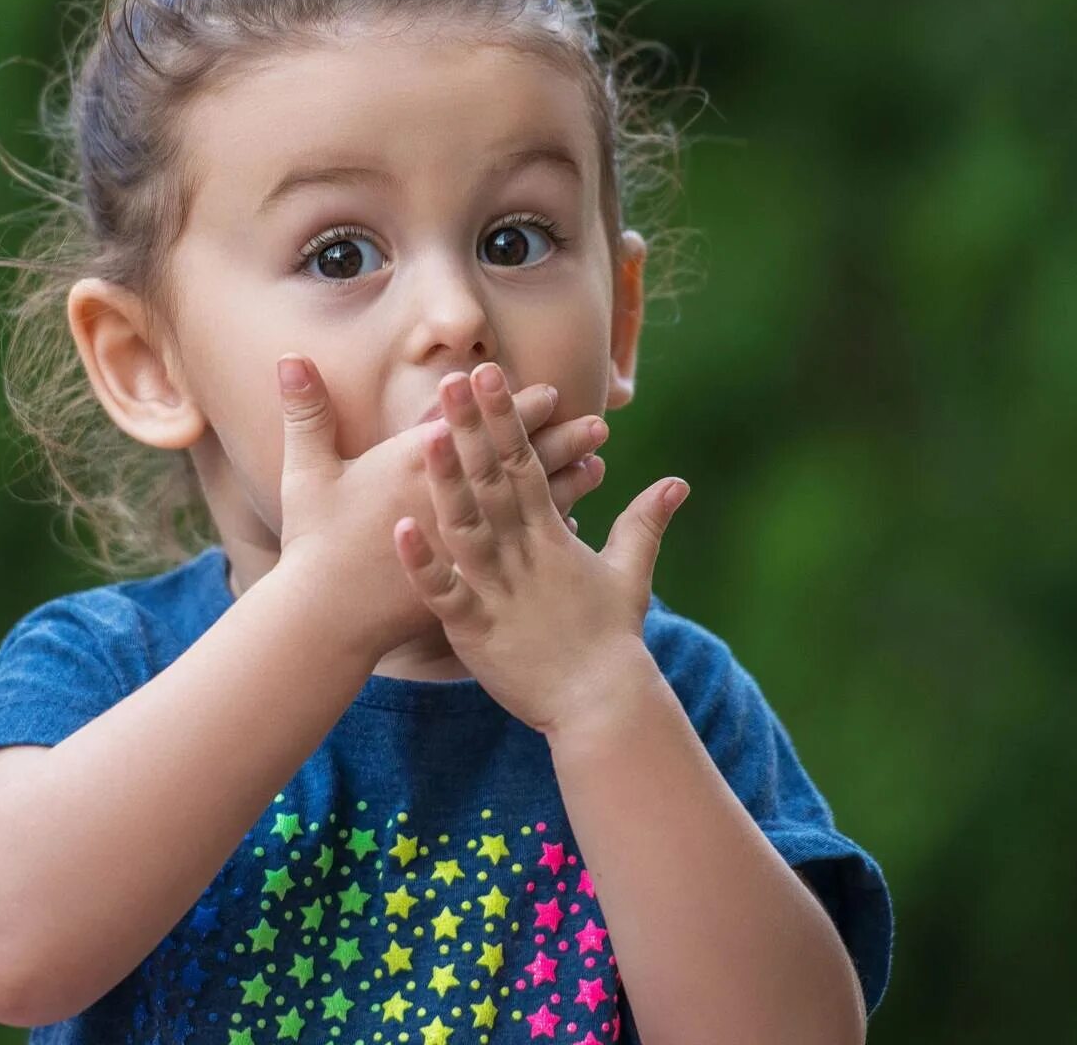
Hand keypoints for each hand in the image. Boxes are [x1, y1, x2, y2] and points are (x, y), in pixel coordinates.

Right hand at [268, 353, 609, 662]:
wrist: (326, 620)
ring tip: (599, 466)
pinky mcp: (476, 579)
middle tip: (597, 423)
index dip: (515, 407)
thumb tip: (289, 357)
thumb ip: (306, 412)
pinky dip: (546, 538)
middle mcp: (453, 502)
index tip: (551, 392)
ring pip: (528, 506)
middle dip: (558, 440)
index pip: (478, 427)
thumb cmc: (314, 542)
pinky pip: (524, 551)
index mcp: (417, 467)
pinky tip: (576, 526)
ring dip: (567, 484)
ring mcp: (467, 544)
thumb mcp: (307, 472)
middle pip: (514, 463)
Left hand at [390, 361, 689, 734]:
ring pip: (468, 526)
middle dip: (473, 428)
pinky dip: (423, 562)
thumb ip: (645, 523)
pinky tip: (399, 529)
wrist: (603, 703)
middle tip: (453, 377)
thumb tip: (677, 482)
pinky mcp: (476, 628)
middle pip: (494, 480)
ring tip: (424, 436)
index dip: (506, 416)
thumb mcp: (630, 574)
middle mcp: (523, 553)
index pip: (526, 462)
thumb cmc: (611, 640)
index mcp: (551, 535)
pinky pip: (445, 591)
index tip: (488, 373)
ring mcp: (498, 589)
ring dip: (446, 481)